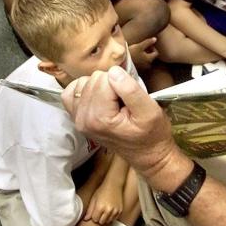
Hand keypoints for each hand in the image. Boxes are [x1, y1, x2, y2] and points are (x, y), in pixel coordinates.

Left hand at [62, 67, 184, 186]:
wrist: (147, 155)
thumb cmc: (152, 135)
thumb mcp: (151, 111)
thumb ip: (131, 90)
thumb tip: (113, 71)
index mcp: (99, 118)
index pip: (106, 79)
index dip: (123, 83)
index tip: (131, 99)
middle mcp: (83, 119)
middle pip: (94, 79)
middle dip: (112, 85)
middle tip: (125, 102)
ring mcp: (77, 119)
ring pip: (85, 82)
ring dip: (101, 86)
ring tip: (115, 102)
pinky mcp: (76, 117)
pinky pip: (73, 91)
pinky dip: (86, 89)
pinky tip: (100, 97)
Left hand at [84, 179, 122, 224]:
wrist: (114, 185)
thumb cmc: (102, 191)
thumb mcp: (93, 199)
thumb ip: (89, 210)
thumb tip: (85, 219)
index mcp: (100, 207)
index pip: (95, 219)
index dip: (94, 216)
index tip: (95, 211)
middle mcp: (108, 210)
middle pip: (101, 222)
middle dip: (99, 218)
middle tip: (100, 211)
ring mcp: (115, 211)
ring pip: (108, 221)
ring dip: (105, 218)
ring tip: (105, 210)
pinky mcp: (120, 211)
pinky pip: (114, 219)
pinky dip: (111, 216)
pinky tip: (110, 210)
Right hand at [128, 37, 158, 71]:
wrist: (121, 63)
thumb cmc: (131, 54)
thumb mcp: (139, 46)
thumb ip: (148, 42)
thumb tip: (155, 39)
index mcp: (149, 59)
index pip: (156, 53)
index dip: (152, 47)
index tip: (147, 45)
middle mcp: (147, 65)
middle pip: (151, 57)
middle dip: (147, 52)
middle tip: (141, 48)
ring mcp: (142, 68)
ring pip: (145, 60)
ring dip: (143, 56)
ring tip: (137, 52)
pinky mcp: (137, 69)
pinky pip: (141, 63)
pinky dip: (139, 60)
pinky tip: (134, 57)